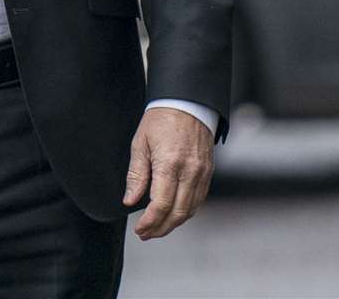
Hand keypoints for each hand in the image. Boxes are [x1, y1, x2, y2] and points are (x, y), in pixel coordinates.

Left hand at [122, 106, 214, 239]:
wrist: (186, 104)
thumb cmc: (160, 120)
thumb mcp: (140, 144)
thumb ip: (136, 175)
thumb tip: (130, 200)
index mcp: (169, 164)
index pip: (160, 204)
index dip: (150, 222)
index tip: (139, 229)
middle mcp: (190, 171)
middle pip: (177, 213)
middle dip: (161, 228)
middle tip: (146, 234)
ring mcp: (202, 173)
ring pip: (190, 209)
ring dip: (173, 223)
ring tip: (157, 228)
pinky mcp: (208, 173)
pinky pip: (198, 200)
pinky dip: (185, 211)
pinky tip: (173, 214)